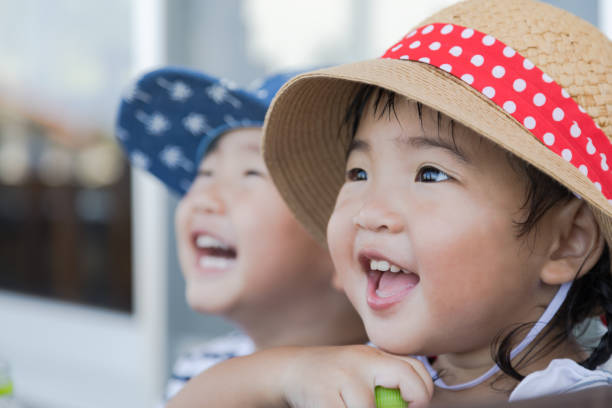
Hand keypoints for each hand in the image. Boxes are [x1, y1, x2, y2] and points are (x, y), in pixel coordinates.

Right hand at [280, 345, 432, 407]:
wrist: (290, 370)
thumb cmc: (333, 377)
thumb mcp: (361, 370)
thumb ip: (387, 379)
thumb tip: (414, 404)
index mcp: (375, 355)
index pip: (415, 367)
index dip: (423, 391)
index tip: (414, 406)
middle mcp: (362, 361)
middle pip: (406, 376)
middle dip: (416, 400)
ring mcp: (343, 377)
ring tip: (354, 407)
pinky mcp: (324, 397)